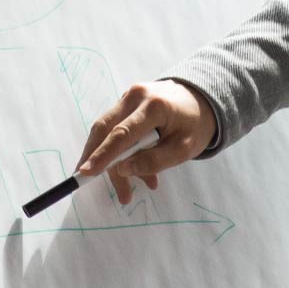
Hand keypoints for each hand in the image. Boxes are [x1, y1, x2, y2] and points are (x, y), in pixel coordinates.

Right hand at [76, 79, 217, 204]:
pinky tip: (131, 170)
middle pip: (105, 129)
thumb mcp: (183, 149)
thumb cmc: (196, 125)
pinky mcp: (126, 103)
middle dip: (97, 159)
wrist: (202, 99)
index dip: (102, 155)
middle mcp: (135, 96)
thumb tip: (122, 170)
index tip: (86, 173)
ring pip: (107, 131)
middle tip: (91, 182)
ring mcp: (128, 97)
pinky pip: (115, 128)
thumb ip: (154, 160)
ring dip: (111, 161)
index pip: (122, 134)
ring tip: (127, 191)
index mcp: (154, 106)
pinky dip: (119, 151)